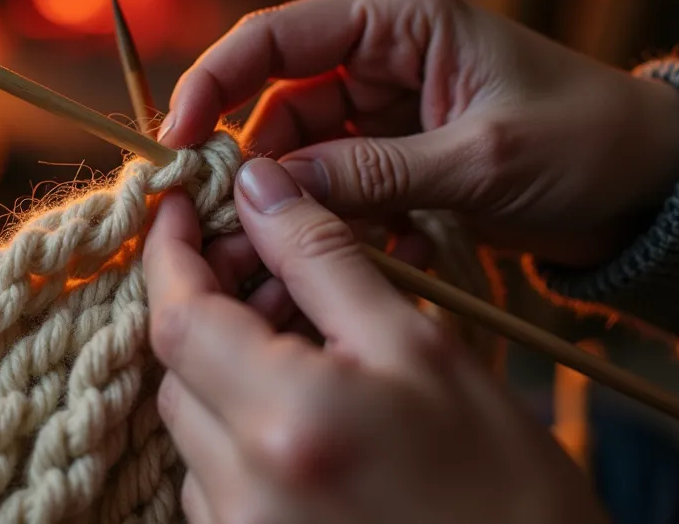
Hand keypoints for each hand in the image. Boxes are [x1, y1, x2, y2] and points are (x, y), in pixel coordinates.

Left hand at [144, 159, 608, 523]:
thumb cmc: (507, 484)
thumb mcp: (423, 347)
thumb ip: (324, 260)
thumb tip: (259, 187)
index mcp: (291, 421)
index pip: (182, 317)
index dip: (171, 253)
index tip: (182, 207)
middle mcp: (246, 490)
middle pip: (178, 371)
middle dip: (210, 309)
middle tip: (270, 272)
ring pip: (192, 427)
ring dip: (227, 373)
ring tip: (304, 342)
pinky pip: (212, 481)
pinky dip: (240, 434)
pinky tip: (303, 413)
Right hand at [159, 0, 678, 265]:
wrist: (649, 185)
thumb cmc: (585, 144)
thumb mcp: (477, 160)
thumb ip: (370, 174)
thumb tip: (265, 190)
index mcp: (397, 21)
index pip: (273, 37)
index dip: (212, 84)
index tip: (173, 143)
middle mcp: (378, 56)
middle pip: (274, 106)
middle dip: (249, 168)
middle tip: (224, 232)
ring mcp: (383, 109)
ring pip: (298, 156)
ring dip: (295, 210)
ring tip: (294, 264)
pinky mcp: (394, 156)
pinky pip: (335, 188)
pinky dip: (338, 227)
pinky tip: (367, 261)